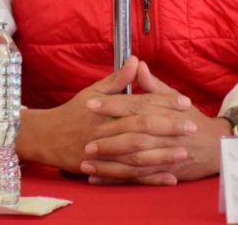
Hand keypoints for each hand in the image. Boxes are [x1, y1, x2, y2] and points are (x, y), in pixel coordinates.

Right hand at [15, 57, 192, 173]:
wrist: (46, 137)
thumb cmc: (72, 113)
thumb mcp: (93, 91)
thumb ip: (117, 79)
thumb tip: (136, 60)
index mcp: (107, 108)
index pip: (140, 102)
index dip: (163, 101)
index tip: (185, 101)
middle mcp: (106, 129)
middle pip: (142, 127)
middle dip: (169, 127)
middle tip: (192, 126)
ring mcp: (105, 151)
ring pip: (137, 154)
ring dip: (162, 154)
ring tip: (184, 152)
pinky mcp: (103, 168)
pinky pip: (130, 175)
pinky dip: (150, 177)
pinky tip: (169, 177)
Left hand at [79, 60, 232, 184]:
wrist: (217, 146)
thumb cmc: (191, 119)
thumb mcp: (175, 98)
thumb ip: (153, 85)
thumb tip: (137, 64)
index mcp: (165, 111)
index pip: (136, 105)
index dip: (112, 104)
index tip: (90, 104)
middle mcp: (165, 133)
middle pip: (134, 134)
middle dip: (108, 137)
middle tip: (85, 138)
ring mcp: (166, 155)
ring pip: (134, 160)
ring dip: (109, 162)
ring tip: (86, 162)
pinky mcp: (165, 172)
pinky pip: (138, 178)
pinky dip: (117, 180)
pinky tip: (98, 178)